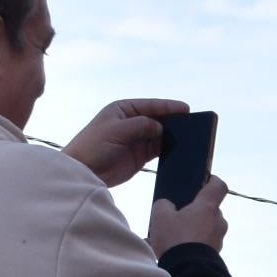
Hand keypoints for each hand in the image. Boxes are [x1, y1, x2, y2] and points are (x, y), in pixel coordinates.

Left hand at [64, 97, 185, 185]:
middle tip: (192, 124)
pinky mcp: (139, 155)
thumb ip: (140, 125)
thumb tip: (161, 127)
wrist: (83, 171)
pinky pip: (158, 150)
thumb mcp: (116, 131)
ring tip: (190, 138)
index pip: (150, 105)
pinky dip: (168, 150)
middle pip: (158, 119)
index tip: (185, 109)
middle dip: (174, 121)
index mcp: (123, 109)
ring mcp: (136, 139)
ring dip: (172, 136)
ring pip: (160, 135)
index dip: (168, 107)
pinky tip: (179, 150)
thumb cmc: (93, 146)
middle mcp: (131, 122)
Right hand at [147, 177, 228, 257]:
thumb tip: (168, 206)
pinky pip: (203, 245)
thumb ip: (164, 205)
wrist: (188, 272)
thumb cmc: (176, 239)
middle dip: (196, 212)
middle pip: (210, 209)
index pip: (218, 186)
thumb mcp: (160, 216)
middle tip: (179, 216)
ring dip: (193, 230)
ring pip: (206, 228)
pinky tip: (175, 251)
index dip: (212, 180)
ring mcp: (218, 239)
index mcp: (208, 206)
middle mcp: (218, 221)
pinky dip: (193, 245)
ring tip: (173, 238)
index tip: (204, 181)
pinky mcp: (216, 255)